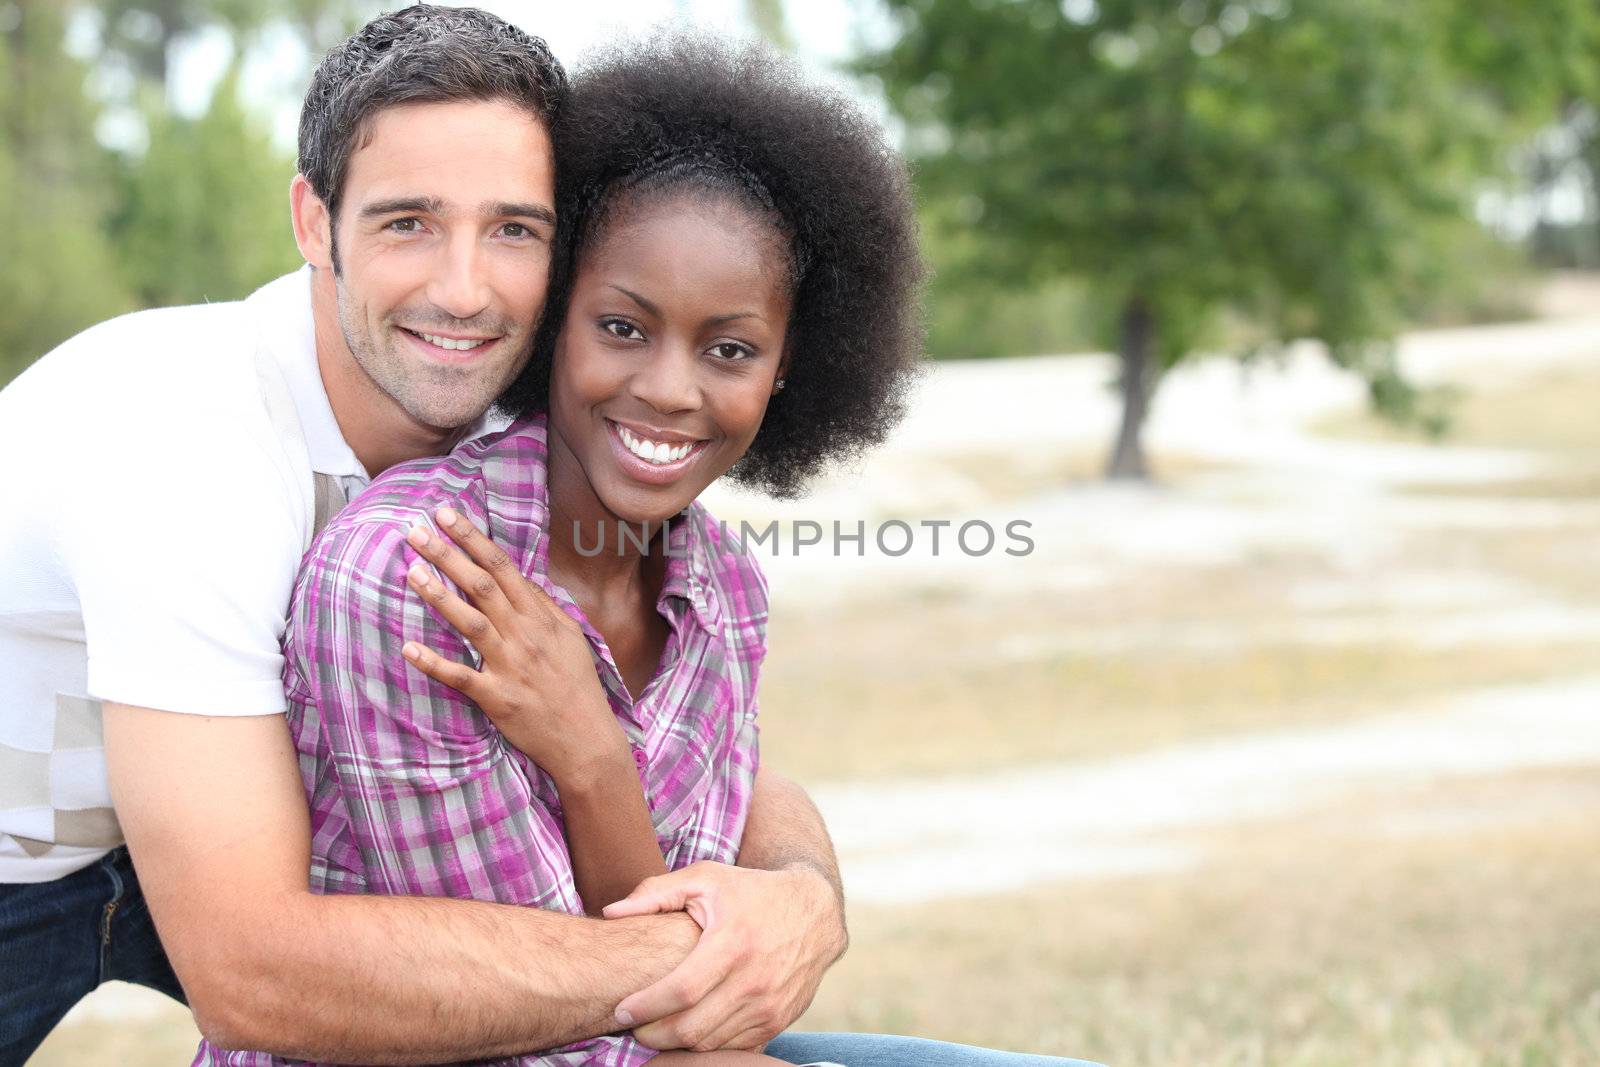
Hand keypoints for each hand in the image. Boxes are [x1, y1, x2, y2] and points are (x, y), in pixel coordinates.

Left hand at [401, 506, 625, 783]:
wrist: (587, 739)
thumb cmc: (577, 686)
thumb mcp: (570, 638)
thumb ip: (543, 606)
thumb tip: (519, 578)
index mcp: (541, 618)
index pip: (503, 567)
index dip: (472, 539)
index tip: (446, 514)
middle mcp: (525, 636)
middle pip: (483, 586)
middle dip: (449, 554)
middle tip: (417, 530)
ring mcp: (511, 666)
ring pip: (472, 622)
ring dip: (440, 596)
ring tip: (411, 571)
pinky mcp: (498, 698)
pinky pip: (462, 677)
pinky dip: (435, 663)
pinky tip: (408, 648)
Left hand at [602, 860, 846, 1051]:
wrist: (815, 911)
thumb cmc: (751, 892)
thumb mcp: (706, 878)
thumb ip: (655, 892)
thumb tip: (610, 911)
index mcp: (732, 943)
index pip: (681, 991)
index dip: (646, 1007)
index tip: (622, 1011)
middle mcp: (755, 979)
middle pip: (692, 1028)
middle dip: (654, 1034)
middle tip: (635, 1027)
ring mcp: (770, 1004)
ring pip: (711, 1043)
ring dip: (679, 1043)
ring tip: (659, 1027)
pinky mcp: (779, 1020)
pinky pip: (735, 1047)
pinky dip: (708, 1044)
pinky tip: (691, 1028)